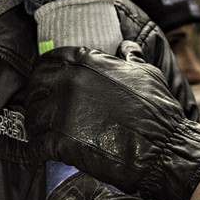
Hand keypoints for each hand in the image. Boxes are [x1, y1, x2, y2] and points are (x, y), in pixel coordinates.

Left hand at [26, 42, 199, 199]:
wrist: (166, 150)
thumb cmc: (158, 111)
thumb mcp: (146, 74)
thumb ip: (130, 58)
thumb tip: (126, 46)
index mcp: (85, 61)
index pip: (50, 60)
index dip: (46, 72)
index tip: (46, 84)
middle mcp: (69, 81)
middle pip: (36, 86)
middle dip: (36, 97)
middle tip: (40, 109)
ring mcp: (63, 110)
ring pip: (33, 114)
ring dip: (35, 123)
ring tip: (40, 132)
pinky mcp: (61, 141)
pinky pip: (37, 143)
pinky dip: (37, 149)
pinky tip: (41, 152)